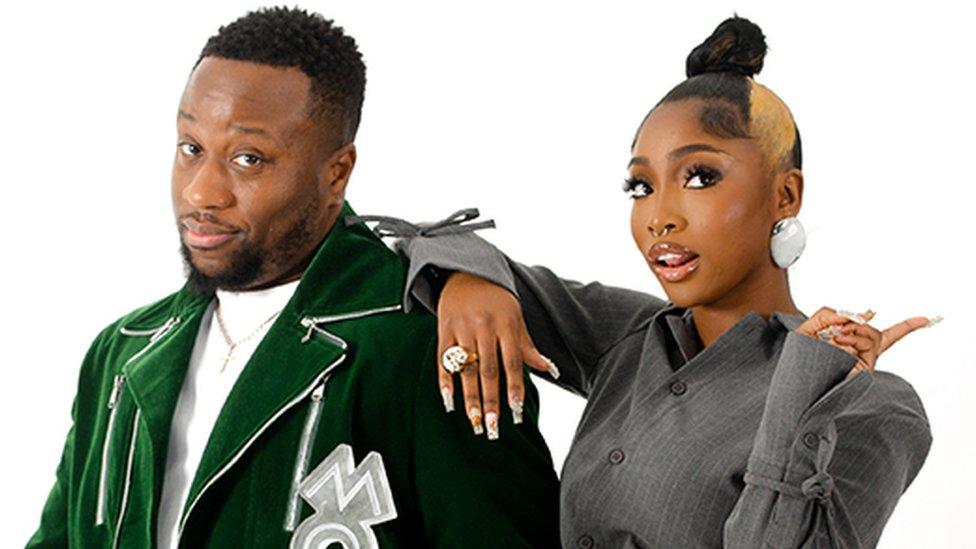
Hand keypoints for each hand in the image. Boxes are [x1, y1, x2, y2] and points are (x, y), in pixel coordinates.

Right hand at [437, 272, 556, 438]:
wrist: (467, 272)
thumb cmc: (497, 299)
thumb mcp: (517, 318)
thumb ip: (528, 347)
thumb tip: (550, 369)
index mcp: (505, 325)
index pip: (512, 363)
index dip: (514, 388)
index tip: (516, 412)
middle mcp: (483, 327)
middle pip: (488, 370)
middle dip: (490, 401)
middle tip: (492, 427)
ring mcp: (461, 329)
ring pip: (466, 369)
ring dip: (469, 397)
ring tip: (474, 421)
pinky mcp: (443, 330)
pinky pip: (443, 360)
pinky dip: (445, 381)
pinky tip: (449, 401)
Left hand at [795, 306, 934, 378]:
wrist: (794, 385)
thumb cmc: (798, 357)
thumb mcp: (808, 328)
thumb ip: (827, 315)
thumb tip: (855, 315)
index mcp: (854, 346)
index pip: (885, 336)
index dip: (907, 327)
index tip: (927, 319)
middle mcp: (864, 356)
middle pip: (875, 331)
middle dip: (857, 323)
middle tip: (835, 330)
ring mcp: (866, 364)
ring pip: (873, 335)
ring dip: (854, 330)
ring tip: (834, 339)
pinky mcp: (865, 372)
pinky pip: (867, 347)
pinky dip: (853, 340)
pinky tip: (839, 343)